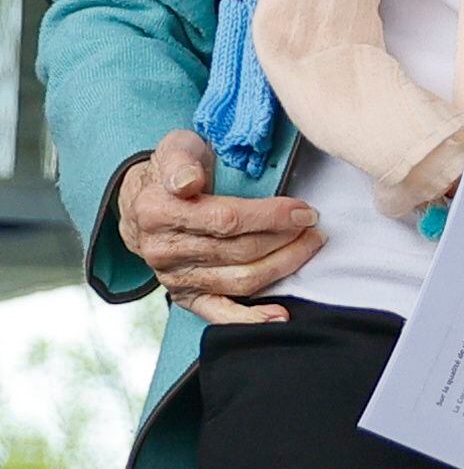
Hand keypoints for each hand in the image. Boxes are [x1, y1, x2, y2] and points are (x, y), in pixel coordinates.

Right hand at [118, 131, 319, 324]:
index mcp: (158, 211)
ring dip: (283, 265)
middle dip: (287, 238)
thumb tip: (189, 181)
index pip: (227, 219)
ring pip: (240, 279)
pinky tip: (280, 315)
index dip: (272, 216)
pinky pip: (219, 312)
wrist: (144, 202)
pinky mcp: (185, 296)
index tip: (304, 210)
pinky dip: (251, 318)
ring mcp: (174, 277)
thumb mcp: (175, 149)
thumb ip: (182, 161)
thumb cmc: (173, 170)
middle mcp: (163, 250)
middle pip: (240, 251)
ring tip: (309, 245)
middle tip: (314, 224)